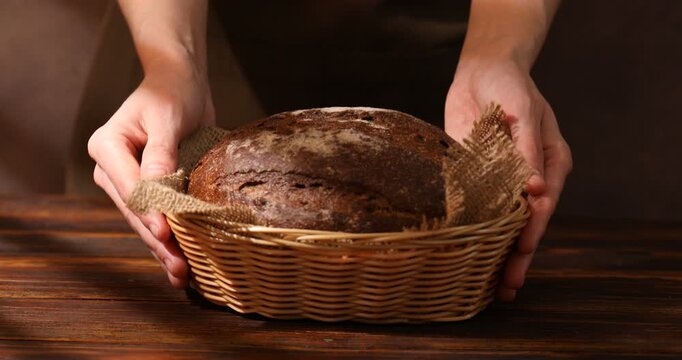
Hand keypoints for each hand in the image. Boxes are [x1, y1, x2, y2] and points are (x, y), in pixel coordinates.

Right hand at [88, 61, 213, 287]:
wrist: (180, 84)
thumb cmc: (172, 93)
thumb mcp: (167, 117)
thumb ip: (161, 152)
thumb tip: (156, 188)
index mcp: (107, 146)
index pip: (129, 186)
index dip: (149, 213)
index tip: (167, 233)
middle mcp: (111, 168)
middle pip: (134, 211)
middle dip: (157, 240)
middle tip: (179, 267)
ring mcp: (127, 181)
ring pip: (143, 221)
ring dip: (162, 248)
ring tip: (181, 274)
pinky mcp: (148, 189)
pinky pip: (154, 218)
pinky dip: (167, 240)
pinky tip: (178, 263)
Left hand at [445, 57, 572, 300]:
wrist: (482, 72)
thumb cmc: (510, 86)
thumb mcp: (524, 112)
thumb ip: (528, 150)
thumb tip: (537, 190)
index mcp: (550, 164)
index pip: (543, 205)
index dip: (533, 231)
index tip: (522, 252)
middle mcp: (528, 179)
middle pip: (526, 223)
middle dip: (518, 256)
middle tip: (508, 286)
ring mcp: (501, 182)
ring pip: (502, 223)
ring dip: (497, 253)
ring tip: (492, 286)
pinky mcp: (475, 179)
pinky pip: (474, 209)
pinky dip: (473, 232)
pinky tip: (466, 255)